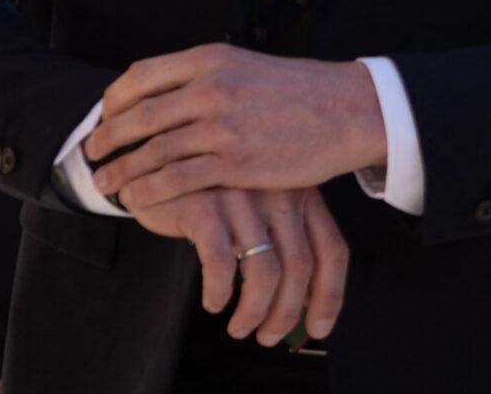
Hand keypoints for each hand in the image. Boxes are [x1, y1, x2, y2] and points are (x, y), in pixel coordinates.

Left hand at [84, 44, 385, 209]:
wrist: (346, 110)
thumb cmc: (297, 90)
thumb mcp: (245, 65)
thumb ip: (205, 75)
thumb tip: (165, 89)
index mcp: (209, 59)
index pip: (140, 76)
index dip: (114, 100)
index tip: (105, 118)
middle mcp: (210, 88)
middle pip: (138, 115)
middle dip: (106, 137)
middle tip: (90, 153)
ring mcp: (221, 126)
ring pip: (152, 151)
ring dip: (121, 170)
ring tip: (104, 184)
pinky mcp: (235, 163)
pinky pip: (177, 179)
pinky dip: (149, 191)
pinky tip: (135, 200)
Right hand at [128, 185, 349, 344]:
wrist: (158, 151)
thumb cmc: (214, 186)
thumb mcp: (260, 200)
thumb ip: (284, 236)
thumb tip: (302, 301)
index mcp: (300, 191)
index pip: (332, 250)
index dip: (330, 297)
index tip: (318, 329)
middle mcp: (277, 191)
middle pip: (300, 268)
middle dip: (287, 314)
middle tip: (268, 338)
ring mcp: (242, 197)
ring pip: (265, 272)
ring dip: (254, 312)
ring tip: (239, 328)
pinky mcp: (204, 204)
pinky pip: (222, 264)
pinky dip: (220, 292)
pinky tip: (214, 302)